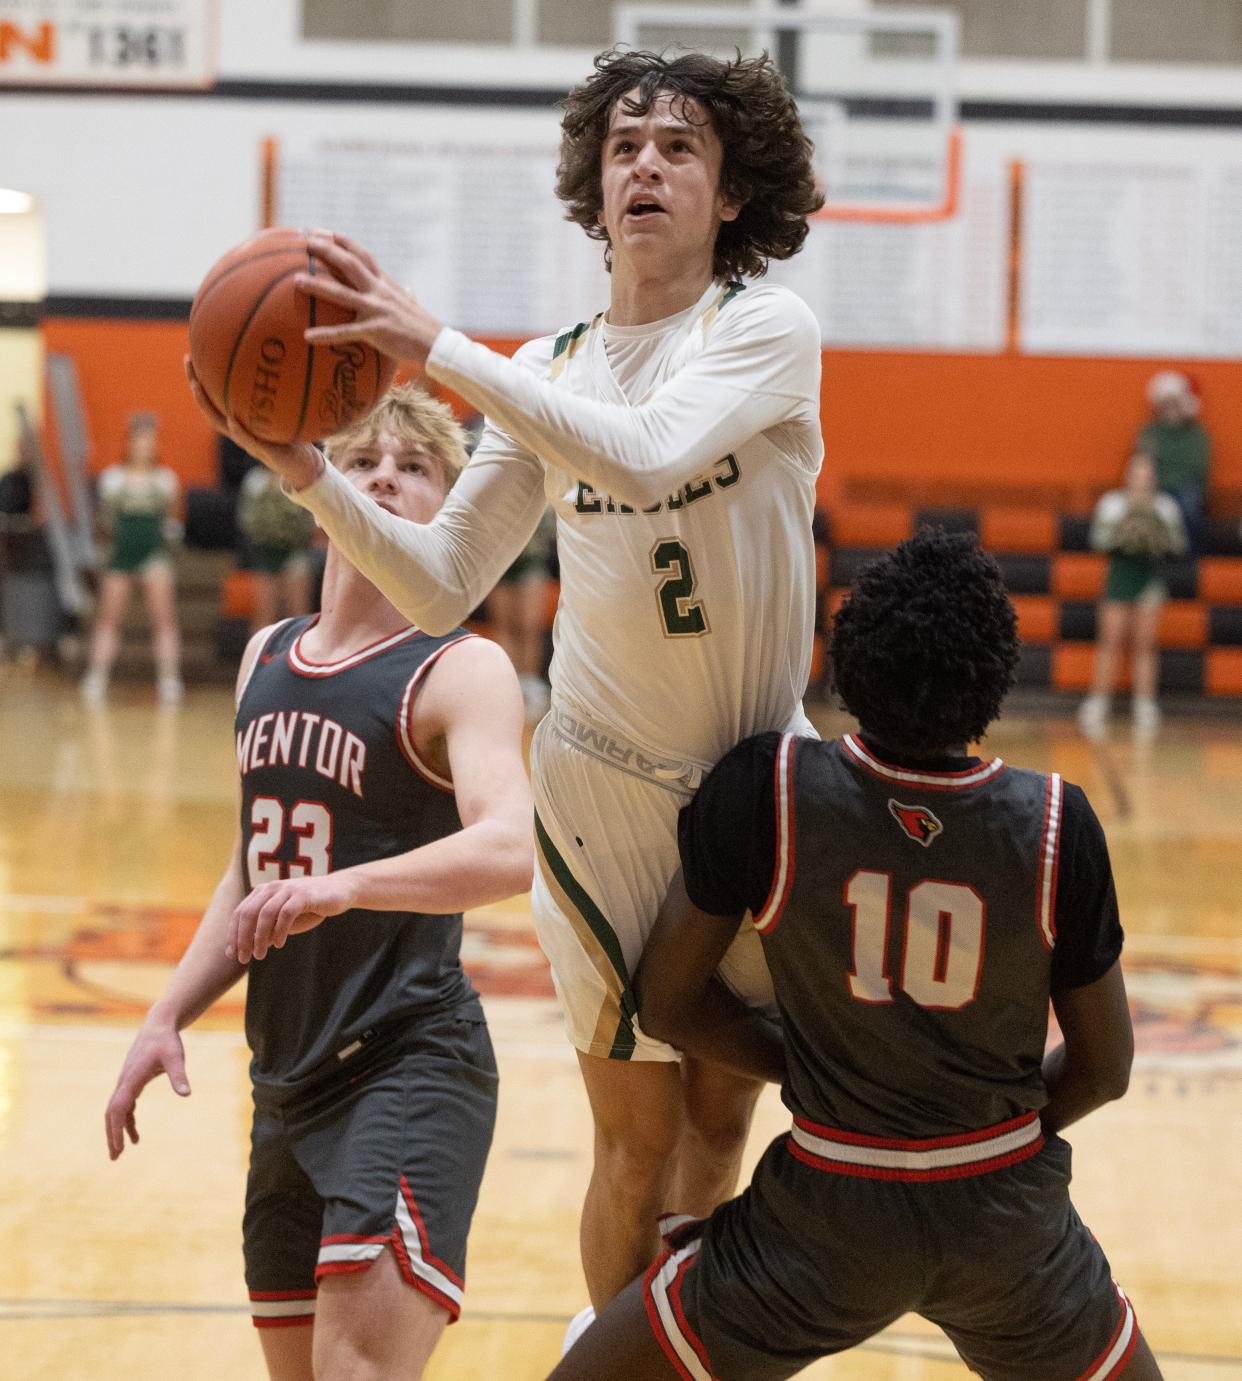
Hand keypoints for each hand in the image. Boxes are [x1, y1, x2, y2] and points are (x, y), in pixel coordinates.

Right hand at [105, 1015, 189, 1160]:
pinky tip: (135, 1133)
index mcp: (131, 1078)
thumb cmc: (167, 1041)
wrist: (159, 1025)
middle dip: (112, 1135)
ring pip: (116, 1110)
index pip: (118, 1108)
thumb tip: (186, 1094)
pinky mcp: (132, 1082)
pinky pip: (125, 1106)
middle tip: (115, 1157)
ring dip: (117, 1130)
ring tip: (121, 1151)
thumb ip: (179, 1075)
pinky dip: (127, 1120)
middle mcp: (124, 1082)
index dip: (116, 1128)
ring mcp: (126, 1082)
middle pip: (112, 1113)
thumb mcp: (175, 1057)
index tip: (118, 1147)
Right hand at [183, 355, 325, 491]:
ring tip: (197, 386)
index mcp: (239, 420)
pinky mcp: (263, 451)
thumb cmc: (292, 436)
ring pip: (220, 423)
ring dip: (207, 405)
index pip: (215, 398)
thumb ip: (279, 392)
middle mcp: (237, 429)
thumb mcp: (284, 410)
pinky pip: (247, 439)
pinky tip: (231, 418)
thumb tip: (280, 361)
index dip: (202, 378)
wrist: (302, 465)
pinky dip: (238, 429)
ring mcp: (247, 441)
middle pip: (209, 407)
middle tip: (188, 361)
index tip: (192, 355)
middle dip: (196, 384)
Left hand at [227, 873, 359, 962]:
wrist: (339, 890)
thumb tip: (247, 948)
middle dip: (242, 938)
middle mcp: (272, 887)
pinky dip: (280, 931)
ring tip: (260, 955)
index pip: (240, 912)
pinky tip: (280, 944)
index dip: (233, 934)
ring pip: (265, 914)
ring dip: (259, 938)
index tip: (231, 954)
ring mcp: (288, 890)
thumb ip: (267, 929)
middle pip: (248, 913)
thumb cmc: (309, 907)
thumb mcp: (284, 919)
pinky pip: (285, 914)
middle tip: (243, 958)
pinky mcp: (303, 895)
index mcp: (263, 891)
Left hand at [296, 231, 443, 364]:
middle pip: (350, 264)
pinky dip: (325, 334)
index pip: (362, 255)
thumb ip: (406, 295)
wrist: (438, 346)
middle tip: (305, 241)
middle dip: (327, 250)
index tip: (322, 231)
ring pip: (342, 293)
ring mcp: (377, 310)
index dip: (342, 241)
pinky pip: (345, 332)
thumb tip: (409, 290)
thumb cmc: (424, 329)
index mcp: (385, 284)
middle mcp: (379, 291)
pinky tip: (307, 337)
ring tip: (296, 281)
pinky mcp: (376, 330)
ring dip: (318, 286)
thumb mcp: (413, 305)